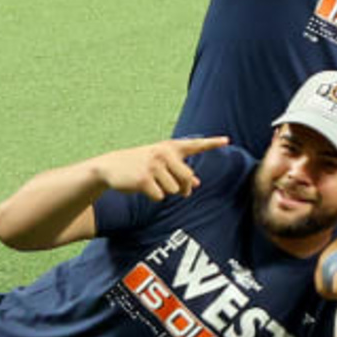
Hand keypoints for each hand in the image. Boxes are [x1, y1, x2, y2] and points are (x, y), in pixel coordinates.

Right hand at [100, 135, 230, 200]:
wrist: (110, 166)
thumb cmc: (140, 164)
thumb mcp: (160, 163)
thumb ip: (179, 170)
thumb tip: (196, 184)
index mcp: (170, 147)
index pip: (195, 145)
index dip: (212, 143)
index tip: (227, 140)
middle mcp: (163, 153)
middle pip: (187, 178)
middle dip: (182, 187)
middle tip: (173, 187)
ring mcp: (154, 165)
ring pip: (173, 190)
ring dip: (164, 191)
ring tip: (151, 182)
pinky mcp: (144, 179)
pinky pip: (160, 196)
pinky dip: (153, 196)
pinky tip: (143, 187)